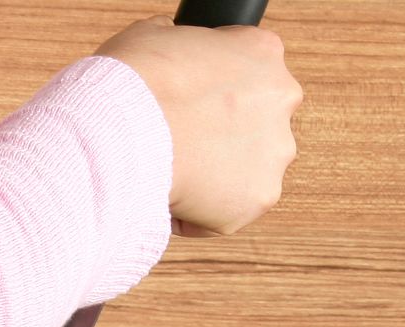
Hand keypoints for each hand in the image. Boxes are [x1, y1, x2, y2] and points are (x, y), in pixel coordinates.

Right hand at [96, 16, 301, 235]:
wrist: (122, 134)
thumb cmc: (132, 84)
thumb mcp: (150, 36)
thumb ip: (176, 43)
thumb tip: (168, 45)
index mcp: (262, 51)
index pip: (249, 68)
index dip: (213, 86)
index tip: (190, 99)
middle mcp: (281, 98)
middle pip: (255, 122)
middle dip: (221, 133)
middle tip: (178, 140)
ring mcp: (275, 152)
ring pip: (245, 169)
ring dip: (214, 175)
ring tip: (170, 172)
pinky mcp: (259, 198)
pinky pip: (228, 211)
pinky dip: (200, 213)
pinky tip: (169, 198)